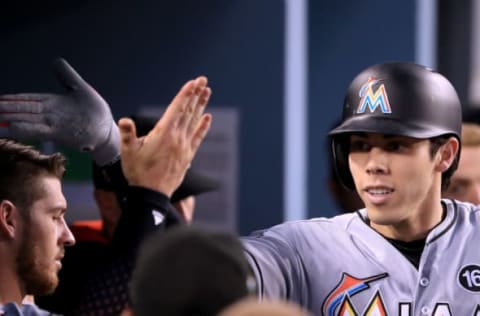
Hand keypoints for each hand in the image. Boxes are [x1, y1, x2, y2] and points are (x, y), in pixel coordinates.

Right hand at [0, 58, 118, 165]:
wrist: (106, 129)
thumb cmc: (94, 110)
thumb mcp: (79, 88)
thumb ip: (66, 75)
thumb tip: (55, 61)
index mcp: (51, 103)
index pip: (26, 99)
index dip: (11, 99)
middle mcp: (49, 114)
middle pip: (22, 110)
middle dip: (5, 110)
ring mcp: (53, 124)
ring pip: (26, 120)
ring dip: (9, 120)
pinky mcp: (61, 133)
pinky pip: (39, 130)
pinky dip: (25, 128)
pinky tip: (12, 127)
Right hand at [119, 76, 211, 195]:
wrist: (151, 194)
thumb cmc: (138, 172)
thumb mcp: (128, 152)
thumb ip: (127, 134)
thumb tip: (124, 120)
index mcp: (164, 133)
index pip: (178, 108)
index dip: (186, 94)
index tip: (194, 82)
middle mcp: (177, 138)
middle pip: (189, 111)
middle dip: (195, 94)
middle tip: (203, 80)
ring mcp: (184, 147)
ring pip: (195, 122)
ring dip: (201, 106)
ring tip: (207, 92)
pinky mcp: (187, 156)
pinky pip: (198, 138)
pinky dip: (203, 127)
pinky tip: (208, 118)